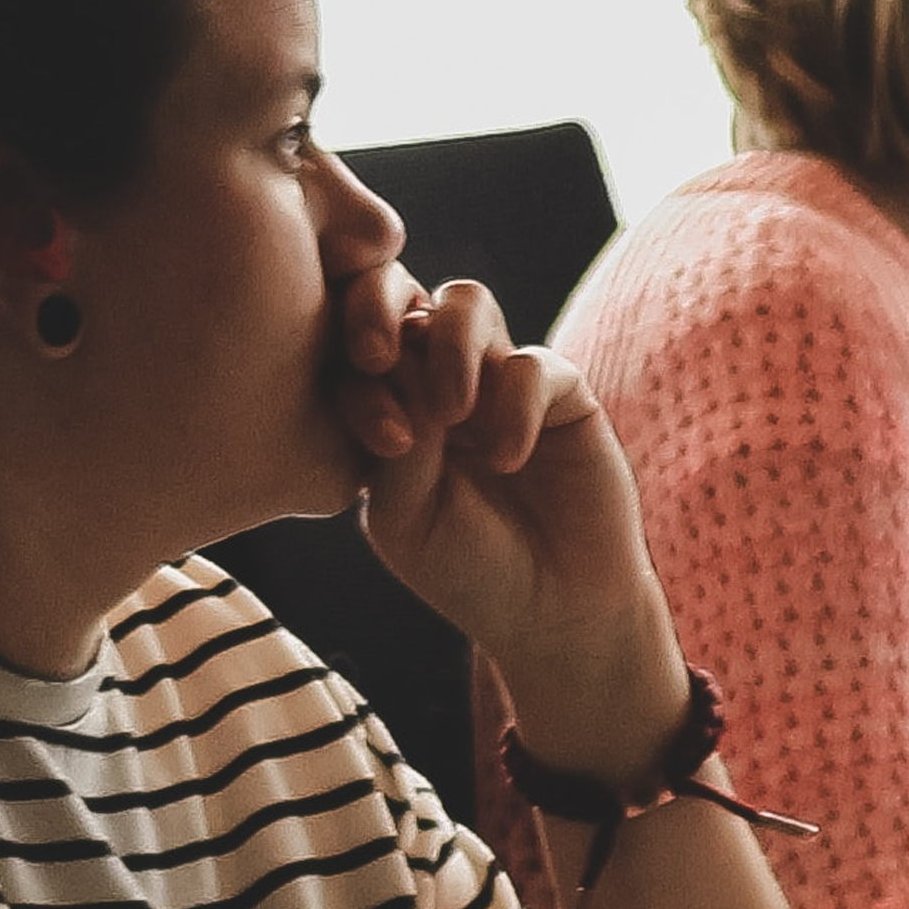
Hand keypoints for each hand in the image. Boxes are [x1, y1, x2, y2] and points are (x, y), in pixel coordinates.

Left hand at [335, 272, 684, 773]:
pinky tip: (510, 460)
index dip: (349, 366)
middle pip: (400, 298)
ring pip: (464, 303)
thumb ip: (396, 439)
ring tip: (452, 411)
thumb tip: (402, 353)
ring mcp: (499, 383)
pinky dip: (515, 404)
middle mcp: (436, 384)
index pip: (346, 348)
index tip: (380, 436)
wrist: (556, 610)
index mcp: (382, 411)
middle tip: (379, 359)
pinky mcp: (562, 393)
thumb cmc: (469, 571)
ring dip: (448, 345)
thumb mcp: (403, 515)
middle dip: (381, 313)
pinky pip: (532, 362)